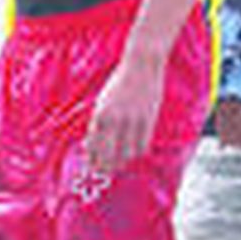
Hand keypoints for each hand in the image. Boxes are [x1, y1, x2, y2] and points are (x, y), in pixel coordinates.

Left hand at [82, 55, 165, 173]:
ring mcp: (132, 121)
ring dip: (122, 162)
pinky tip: (135, 155)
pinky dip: (137, 152)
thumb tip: (93, 141)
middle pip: (108, 152)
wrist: (140, 67)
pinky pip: (142, 144)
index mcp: (99, 114)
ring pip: (126, 152)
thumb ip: (99, 121)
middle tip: (104, 172)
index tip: (92, 166)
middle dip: (105, 165)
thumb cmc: (118, 84)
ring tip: (119, 166)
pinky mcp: (148, 120)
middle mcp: (114, 120)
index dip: (93, 158)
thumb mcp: (102, 101)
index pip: (93, 144)